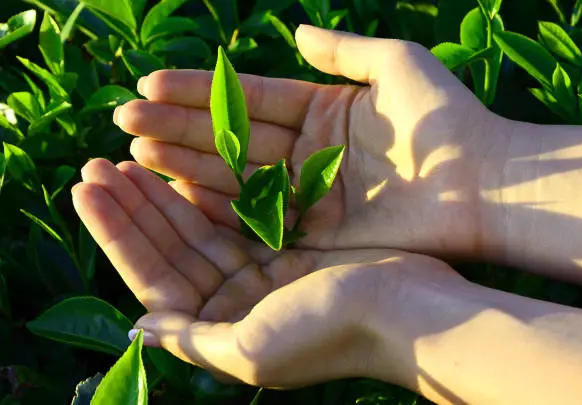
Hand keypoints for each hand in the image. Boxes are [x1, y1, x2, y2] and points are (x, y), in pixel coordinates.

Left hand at [71, 158, 463, 387]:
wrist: (413, 310)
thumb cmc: (331, 332)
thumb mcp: (249, 349)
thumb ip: (190, 342)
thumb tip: (135, 333)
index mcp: (221, 331)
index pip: (154, 278)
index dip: (119, 234)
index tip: (87, 191)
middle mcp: (237, 303)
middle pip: (172, 249)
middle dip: (134, 207)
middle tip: (96, 165)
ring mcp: (263, 272)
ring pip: (199, 226)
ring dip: (164, 193)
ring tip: (126, 155)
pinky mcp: (289, 246)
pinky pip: (237, 212)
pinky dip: (210, 188)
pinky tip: (181, 163)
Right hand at [113, 25, 505, 257]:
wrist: (485, 185)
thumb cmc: (448, 120)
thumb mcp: (396, 65)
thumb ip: (342, 51)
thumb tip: (292, 33)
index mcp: (324, 110)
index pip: (250, 99)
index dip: (202, 91)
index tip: (151, 81)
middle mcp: (309, 152)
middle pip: (233, 136)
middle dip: (179, 125)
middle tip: (124, 117)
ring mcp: (309, 193)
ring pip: (236, 174)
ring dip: (186, 162)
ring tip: (136, 148)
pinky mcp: (316, 231)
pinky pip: (256, 213)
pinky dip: (216, 201)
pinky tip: (174, 187)